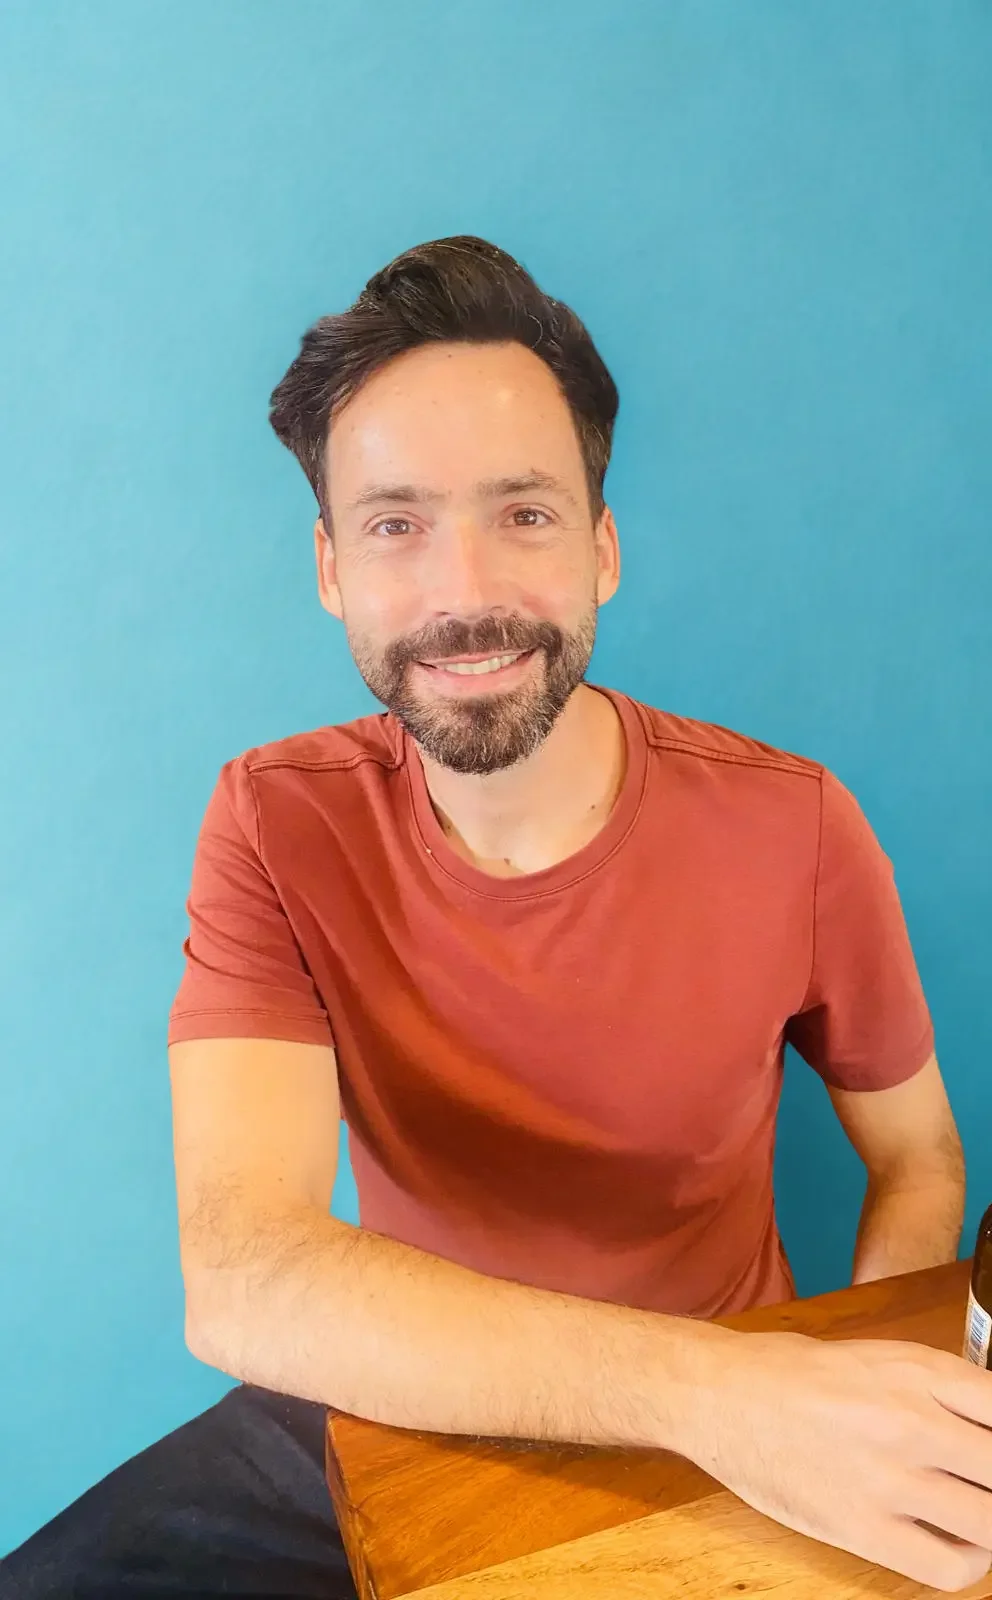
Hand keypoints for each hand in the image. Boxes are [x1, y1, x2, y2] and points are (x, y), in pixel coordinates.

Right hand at [690, 1329, 991, 1592]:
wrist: (722, 1395)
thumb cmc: (796, 1372)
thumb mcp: (880, 1357)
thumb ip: (943, 1389)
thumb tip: (991, 1423)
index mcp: (918, 1371)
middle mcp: (910, 1422)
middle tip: (983, 1481)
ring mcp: (887, 1479)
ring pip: (989, 1523)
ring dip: (990, 1522)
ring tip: (977, 1513)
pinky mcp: (862, 1528)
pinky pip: (948, 1566)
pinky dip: (968, 1563)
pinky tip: (958, 1544)